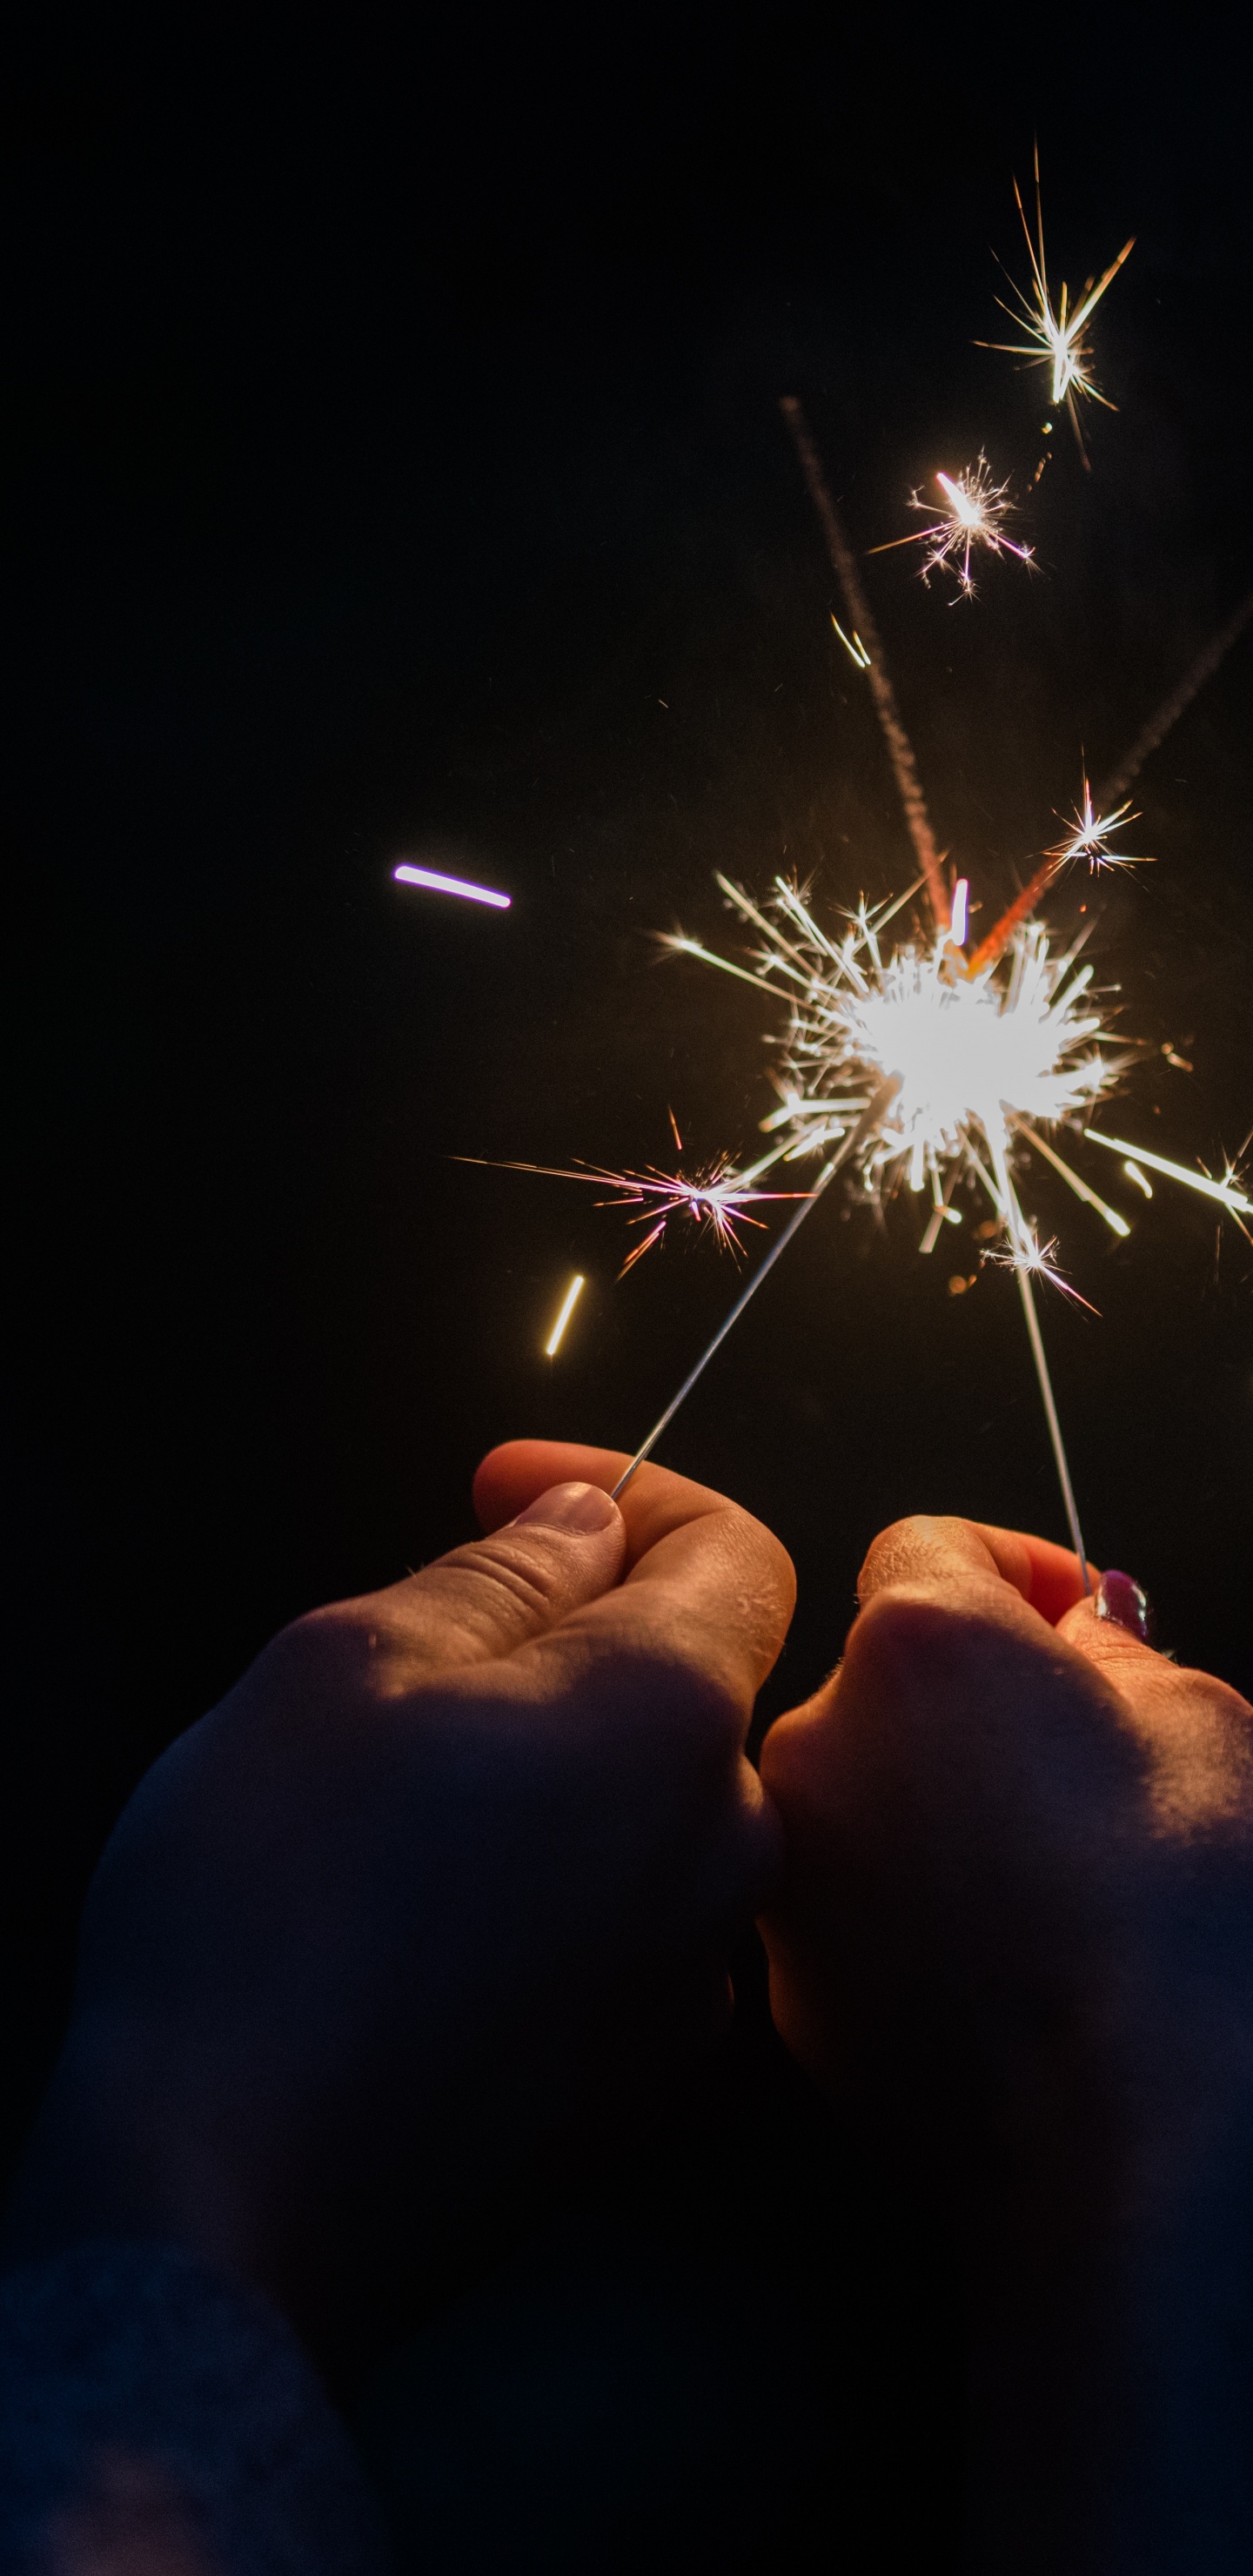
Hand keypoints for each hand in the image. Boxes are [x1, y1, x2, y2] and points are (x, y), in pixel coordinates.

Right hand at [6, 1442, 792, 2383]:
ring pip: (655, 1807)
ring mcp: (690, 1976)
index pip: (738, 1552)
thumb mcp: (350, 1662)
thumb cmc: (274, 1904)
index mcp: (673, 1714)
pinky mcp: (638, 2077)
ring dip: (564, 1763)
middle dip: (581, 1633)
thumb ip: (498, 1574)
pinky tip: (432, 1905)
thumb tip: (586, 1526)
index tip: (513, 1490)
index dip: (626, 1494)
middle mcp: (725, 1847)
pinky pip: (629, 1920)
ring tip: (410, 1789)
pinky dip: (559, 1877)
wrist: (234, 2190)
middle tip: (426, 1647)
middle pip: (698, 1683)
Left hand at [758, 1515, 1252, 2573]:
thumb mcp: (1208, 1726)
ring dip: (927, 1805)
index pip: (931, 1544)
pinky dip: (903, 1910)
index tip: (1067, 1618)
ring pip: (857, 1795)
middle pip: (882, 1676)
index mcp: (920, 1645)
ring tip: (1043, 1876)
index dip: (1014, 1573)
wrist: (1141, 2140)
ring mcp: (793, 1872)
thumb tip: (1082, 1638)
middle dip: (969, 1700)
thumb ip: (1119, 1652)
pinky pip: (845, 1906)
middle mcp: (819, 1741)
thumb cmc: (1183, 1931)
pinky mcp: (792, 1989)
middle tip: (1074, 1762)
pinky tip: (1000, 1955)